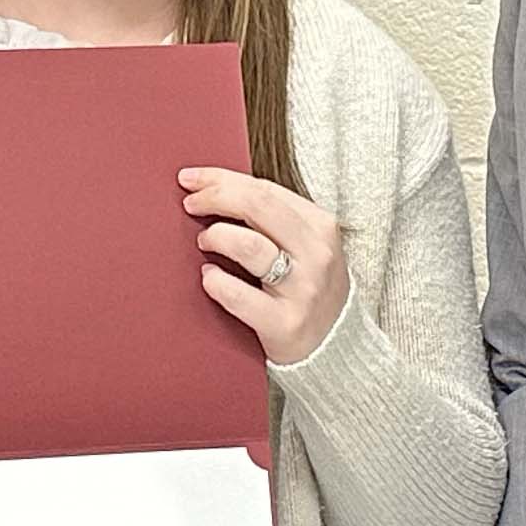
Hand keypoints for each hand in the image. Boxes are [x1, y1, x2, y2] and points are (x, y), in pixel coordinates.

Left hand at [183, 167, 348, 363]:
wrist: (334, 346)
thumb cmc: (308, 287)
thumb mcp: (307, 244)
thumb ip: (274, 218)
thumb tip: (220, 189)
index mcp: (321, 226)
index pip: (265, 189)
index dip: (222, 179)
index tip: (192, 179)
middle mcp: (316, 254)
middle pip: (256, 206)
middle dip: (215, 197)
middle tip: (190, 203)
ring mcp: (302, 290)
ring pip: (248, 246)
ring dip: (216, 237)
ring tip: (204, 241)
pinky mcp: (284, 323)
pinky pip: (238, 295)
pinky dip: (215, 281)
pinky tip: (209, 277)